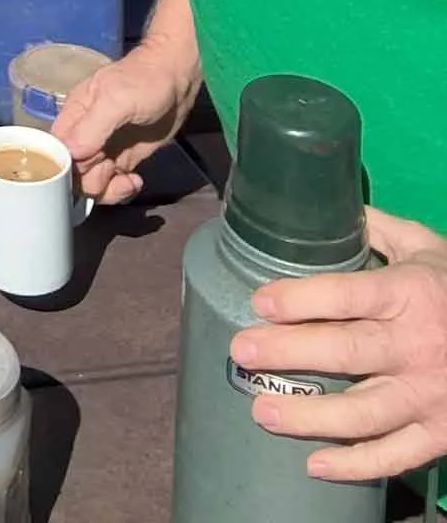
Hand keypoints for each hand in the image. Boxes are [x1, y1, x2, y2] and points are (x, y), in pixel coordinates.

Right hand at [52, 39, 199, 204]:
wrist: (178, 78)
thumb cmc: (145, 82)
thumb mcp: (117, 100)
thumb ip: (92, 126)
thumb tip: (72, 155)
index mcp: (74, 116)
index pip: (55, 151)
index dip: (68, 167)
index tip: (93, 164)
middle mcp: (84, 135)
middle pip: (72, 173)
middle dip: (92, 179)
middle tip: (113, 166)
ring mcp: (104, 149)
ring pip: (90, 183)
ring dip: (108, 189)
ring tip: (129, 178)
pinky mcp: (122, 159)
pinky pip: (110, 184)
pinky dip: (120, 189)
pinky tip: (135, 180)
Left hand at [230, 208, 446, 482]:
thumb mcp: (427, 248)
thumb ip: (378, 228)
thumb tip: (323, 203)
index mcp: (411, 293)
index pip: (348, 295)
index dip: (301, 299)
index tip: (260, 302)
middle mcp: (419, 346)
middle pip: (347, 352)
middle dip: (289, 353)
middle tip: (242, 352)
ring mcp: (431, 396)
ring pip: (365, 413)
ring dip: (310, 417)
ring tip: (262, 412)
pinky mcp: (442, 434)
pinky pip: (396, 455)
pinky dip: (356, 465)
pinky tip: (316, 465)